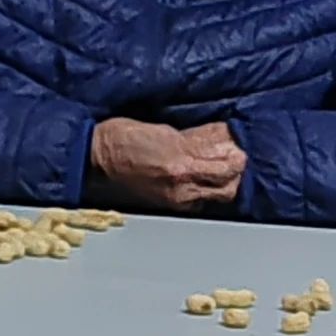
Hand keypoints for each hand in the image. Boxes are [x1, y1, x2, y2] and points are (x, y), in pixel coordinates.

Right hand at [90, 116, 246, 211]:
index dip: (237, 157)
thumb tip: (222, 138)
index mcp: (181, 163)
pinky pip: (199, 202)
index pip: (226, 166)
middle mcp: (182, 186)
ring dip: (224, 183)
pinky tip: (203, 180)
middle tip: (236, 158)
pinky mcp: (169, 205)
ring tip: (222, 169)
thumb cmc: (123, 138)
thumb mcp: (164, 130)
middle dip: (235, 173)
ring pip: (217, 196)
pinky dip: (207, 192)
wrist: (96, 160)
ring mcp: (176, 199)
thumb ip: (197, 138)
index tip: (239, 147)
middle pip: (228, 186)